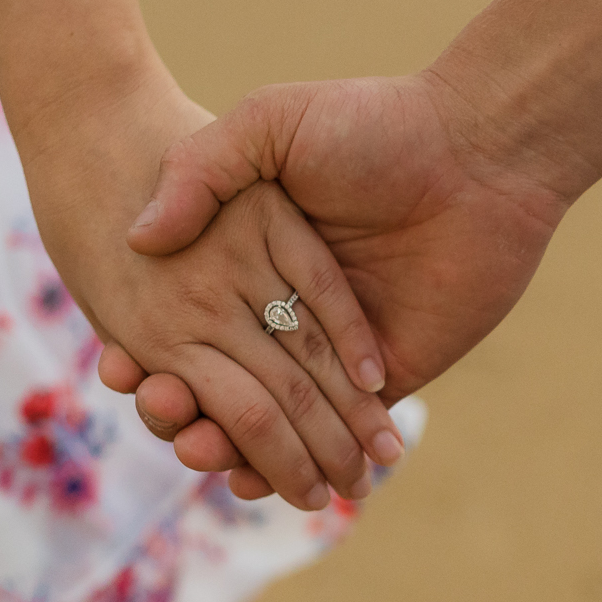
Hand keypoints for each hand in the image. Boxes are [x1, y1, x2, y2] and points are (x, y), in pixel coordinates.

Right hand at [18, 66, 405, 506]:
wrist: (480, 150)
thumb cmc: (374, 124)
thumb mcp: (272, 125)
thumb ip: (203, 171)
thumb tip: (140, 238)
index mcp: (250, 254)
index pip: (186, 322)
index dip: (147, 352)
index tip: (121, 370)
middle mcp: (287, 305)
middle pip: (221, 380)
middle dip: (186, 411)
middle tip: (168, 420)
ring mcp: (338, 347)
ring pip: (273, 418)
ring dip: (234, 446)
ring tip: (202, 453)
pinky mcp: (389, 375)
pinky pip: (336, 432)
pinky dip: (295, 462)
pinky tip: (254, 478)